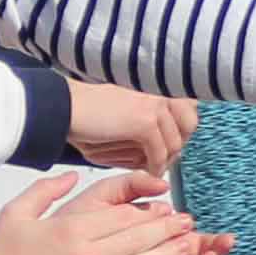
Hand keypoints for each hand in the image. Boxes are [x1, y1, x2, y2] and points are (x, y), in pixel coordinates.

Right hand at [0, 170, 214, 254]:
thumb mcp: (16, 212)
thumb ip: (47, 190)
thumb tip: (74, 175)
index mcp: (71, 230)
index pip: (123, 218)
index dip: (151, 214)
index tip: (169, 211)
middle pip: (140, 241)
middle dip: (169, 233)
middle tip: (189, 227)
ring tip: (189, 249)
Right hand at [57, 79, 201, 168]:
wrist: (66, 107)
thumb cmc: (90, 110)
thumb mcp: (127, 110)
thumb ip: (150, 119)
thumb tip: (170, 142)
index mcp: (157, 82)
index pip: (190, 107)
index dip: (182, 129)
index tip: (171, 143)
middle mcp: (160, 90)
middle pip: (189, 125)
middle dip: (178, 145)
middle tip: (163, 160)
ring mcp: (155, 105)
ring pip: (175, 143)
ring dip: (165, 160)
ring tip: (152, 169)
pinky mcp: (145, 122)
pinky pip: (159, 154)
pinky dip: (154, 168)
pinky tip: (146, 172)